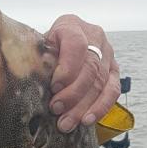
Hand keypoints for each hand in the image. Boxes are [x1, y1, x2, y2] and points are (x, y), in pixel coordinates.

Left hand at [45, 14, 120, 132]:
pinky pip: (113, 91)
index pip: (76, 45)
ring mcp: (107, 53)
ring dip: (83, 106)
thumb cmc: (42, 51)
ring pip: (100, 82)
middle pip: (90, 68)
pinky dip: (101, 107)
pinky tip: (87, 120)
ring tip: (66, 123)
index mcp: (71, 25)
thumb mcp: (36, 49)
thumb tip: (32, 82)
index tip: (54, 88)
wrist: (57, 49)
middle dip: (72, 93)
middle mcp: (94, 36)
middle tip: (56, 110)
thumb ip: (37, 60)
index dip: (67, 69)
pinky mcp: (114, 70)